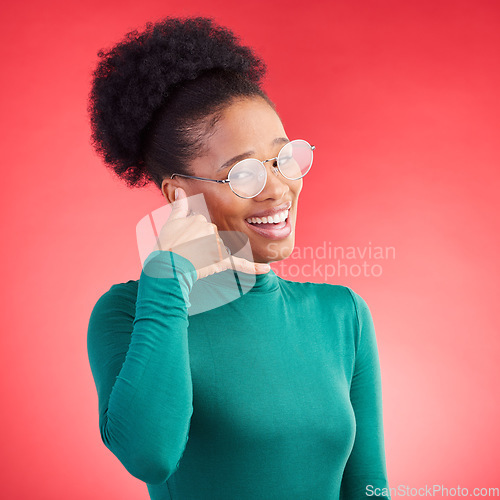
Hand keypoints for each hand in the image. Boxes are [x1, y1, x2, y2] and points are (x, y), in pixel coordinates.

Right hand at [152, 188, 270, 279]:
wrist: (167, 266)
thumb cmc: (167, 245)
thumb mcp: (171, 222)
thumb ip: (179, 206)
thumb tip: (180, 190)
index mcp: (202, 219)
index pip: (203, 226)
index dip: (193, 235)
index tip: (184, 240)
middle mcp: (212, 230)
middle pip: (212, 237)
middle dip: (202, 245)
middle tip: (186, 251)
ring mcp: (217, 246)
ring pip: (218, 249)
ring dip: (208, 256)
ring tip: (193, 259)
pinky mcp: (222, 261)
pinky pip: (241, 264)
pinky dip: (254, 268)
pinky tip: (266, 269)